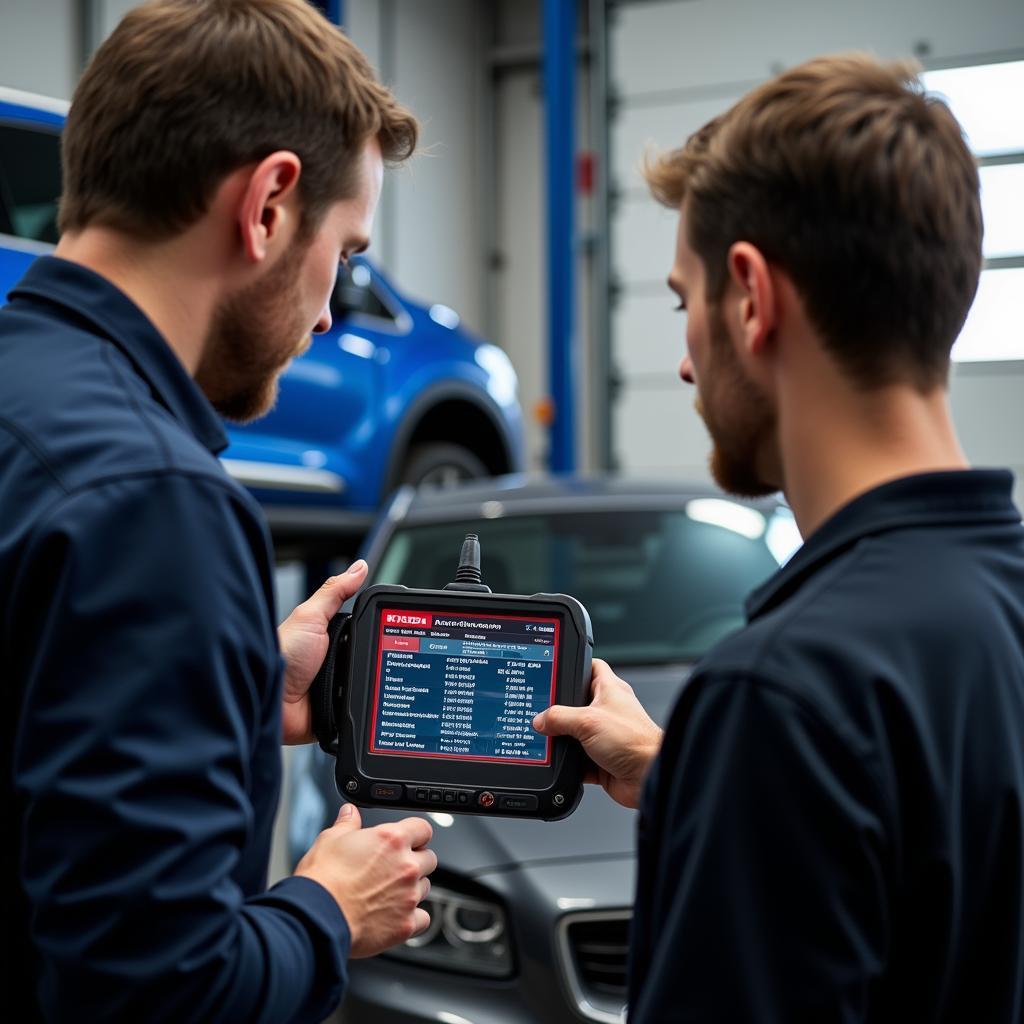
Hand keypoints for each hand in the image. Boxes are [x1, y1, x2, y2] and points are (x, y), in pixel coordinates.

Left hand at [278, 560, 367, 743]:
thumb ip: (335, 591)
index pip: (363, 630)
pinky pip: (356, 710)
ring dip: (365, 685)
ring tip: (351, 682)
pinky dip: (358, 708)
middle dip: (371, 660)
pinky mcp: (334, 712)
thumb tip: (358, 567)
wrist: (268, 699)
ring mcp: (334, 688)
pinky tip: (352, 702)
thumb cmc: (280, 655)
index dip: (375, 629)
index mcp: (329, 638)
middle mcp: (332, 662)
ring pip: (366, 685)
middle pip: (368, 658)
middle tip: (364, 659)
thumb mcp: (310, 616)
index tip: (391, 627)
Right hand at [294, 803, 436, 956]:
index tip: (409, 840)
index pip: (423, 829)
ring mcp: (409, 896)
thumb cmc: (322, 880)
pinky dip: (413, 917)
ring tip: (389, 893)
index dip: (415, 834)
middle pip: (429, 859)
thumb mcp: (330, 840)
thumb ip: (347, 824)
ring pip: (426, 888)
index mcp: (392, 840)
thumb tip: (350, 813)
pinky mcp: (406, 924)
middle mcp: (406, 866)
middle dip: (416, 861)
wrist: (317, 918)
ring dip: (413, 888)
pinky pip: (424, 918)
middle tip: (395, 868)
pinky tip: (396, 916)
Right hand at [533, 658, 662, 808]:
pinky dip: (567, 763)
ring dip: (562, 738)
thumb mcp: (589, 721)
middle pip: (575, 702)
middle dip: (559, 709)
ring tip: (547, 737)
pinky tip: (559, 763)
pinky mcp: (600, 759)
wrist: (649, 777)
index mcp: (610, 690)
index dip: (573, 665)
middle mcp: (607, 710)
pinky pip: (577, 759)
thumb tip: (541, 719)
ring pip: (574, 733)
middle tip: (542, 709)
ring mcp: (604, 735)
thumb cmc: (635, 741)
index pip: (590, 667)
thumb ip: (560, 717)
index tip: (555, 669)